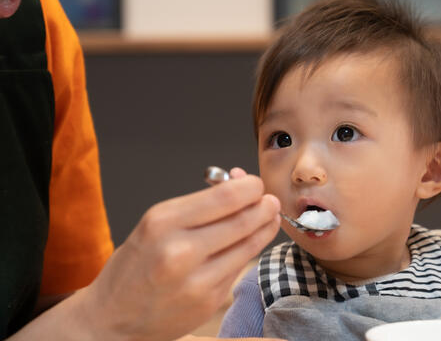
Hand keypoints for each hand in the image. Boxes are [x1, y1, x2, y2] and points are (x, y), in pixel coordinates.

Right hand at [76, 168, 279, 340]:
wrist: (112, 317)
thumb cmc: (135, 265)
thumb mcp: (156, 222)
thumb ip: (200, 204)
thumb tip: (240, 182)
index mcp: (162, 223)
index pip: (225, 197)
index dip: (250, 187)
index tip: (254, 184)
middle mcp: (179, 252)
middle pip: (244, 220)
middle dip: (265, 206)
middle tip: (270, 201)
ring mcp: (197, 281)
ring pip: (249, 245)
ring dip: (266, 227)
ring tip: (269, 217)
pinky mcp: (209, 301)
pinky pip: (240, 267)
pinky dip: (250, 251)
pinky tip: (249, 243)